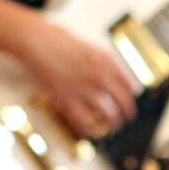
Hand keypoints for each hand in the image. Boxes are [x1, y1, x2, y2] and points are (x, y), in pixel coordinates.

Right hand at [20, 14, 138, 138]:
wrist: (35, 41)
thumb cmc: (57, 39)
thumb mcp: (87, 45)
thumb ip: (101, 59)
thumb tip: (113, 72)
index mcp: (105, 60)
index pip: (128, 82)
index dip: (133, 93)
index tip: (133, 97)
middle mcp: (98, 76)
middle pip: (123, 101)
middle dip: (128, 112)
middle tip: (128, 117)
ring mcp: (84, 89)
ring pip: (108, 114)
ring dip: (113, 123)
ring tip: (114, 127)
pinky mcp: (67, 100)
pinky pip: (83, 121)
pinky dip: (89, 128)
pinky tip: (91, 131)